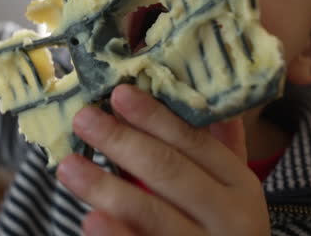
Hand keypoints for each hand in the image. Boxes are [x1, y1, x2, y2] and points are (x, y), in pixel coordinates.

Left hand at [56, 85, 270, 235]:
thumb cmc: (227, 231)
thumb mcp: (234, 192)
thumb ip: (222, 147)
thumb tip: (200, 89)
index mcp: (240, 185)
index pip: (194, 142)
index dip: (155, 116)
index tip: (119, 93)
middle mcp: (228, 217)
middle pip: (169, 171)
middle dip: (122, 141)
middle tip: (83, 119)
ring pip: (151, 214)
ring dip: (106, 187)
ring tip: (69, 166)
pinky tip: (91, 220)